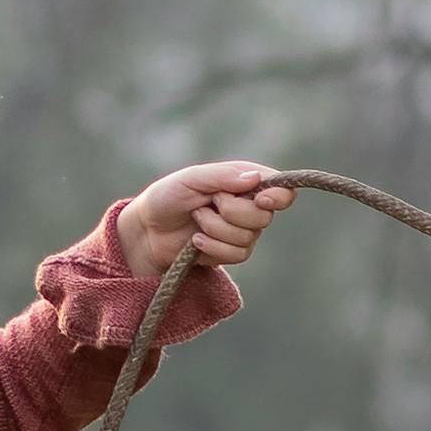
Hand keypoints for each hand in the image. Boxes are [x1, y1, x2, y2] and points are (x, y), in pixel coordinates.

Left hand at [118, 162, 291, 276]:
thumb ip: (223, 176)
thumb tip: (256, 178)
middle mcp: (250, 206)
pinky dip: (213, 247)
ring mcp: (243, 231)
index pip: (282, 189)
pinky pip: (238, 254)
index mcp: (246, 181)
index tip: (261, 199)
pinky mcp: (232, 252)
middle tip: (210, 203)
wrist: (148, 230)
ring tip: (196, 218)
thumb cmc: (169, 196)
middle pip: (264, 217)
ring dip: (216, 229)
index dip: (279, 195)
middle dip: (232, 212)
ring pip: (249, 237)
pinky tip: (196, 241)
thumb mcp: (193, 178)